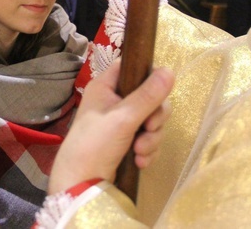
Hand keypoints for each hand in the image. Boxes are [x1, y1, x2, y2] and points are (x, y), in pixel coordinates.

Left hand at [48, 60, 173, 193]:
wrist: (80, 183)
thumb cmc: (95, 143)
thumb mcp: (123, 118)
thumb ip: (148, 96)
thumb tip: (170, 71)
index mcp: (106, 86)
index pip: (133, 67)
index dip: (149, 75)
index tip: (160, 90)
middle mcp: (114, 101)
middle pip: (149, 97)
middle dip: (154, 117)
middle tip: (149, 128)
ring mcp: (121, 122)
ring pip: (151, 121)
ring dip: (151, 138)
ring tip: (139, 152)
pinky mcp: (127, 142)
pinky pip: (148, 139)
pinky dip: (147, 151)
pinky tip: (139, 162)